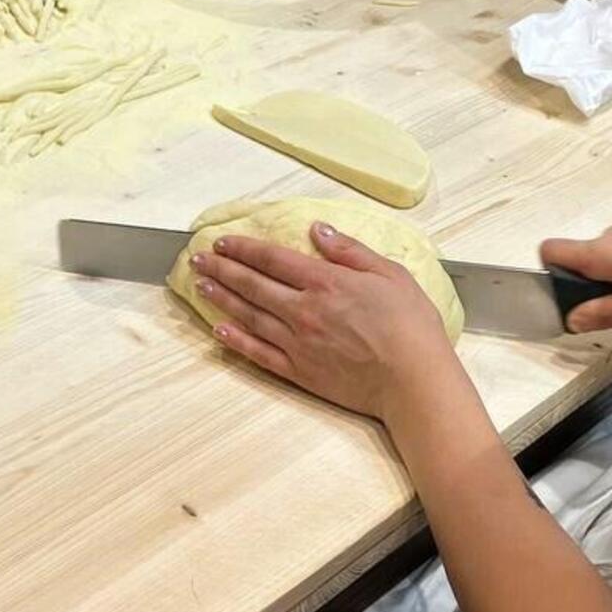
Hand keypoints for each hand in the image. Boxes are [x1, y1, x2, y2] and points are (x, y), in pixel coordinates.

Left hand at [191, 222, 465, 423]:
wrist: (412, 380)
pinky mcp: (300, 371)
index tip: (224, 241)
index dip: (245, 248)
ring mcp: (298, 343)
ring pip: (249, 316)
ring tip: (201, 286)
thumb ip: (350, 251)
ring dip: (222, 299)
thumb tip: (318, 231)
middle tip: (199, 259)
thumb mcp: (389, 274)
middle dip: (223, 269)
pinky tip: (220, 331)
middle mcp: (304, 310)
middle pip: (253, 285)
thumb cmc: (410, 326)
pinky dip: (236, 341)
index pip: (273, 259)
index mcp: (325, 283)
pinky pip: (259, 353)